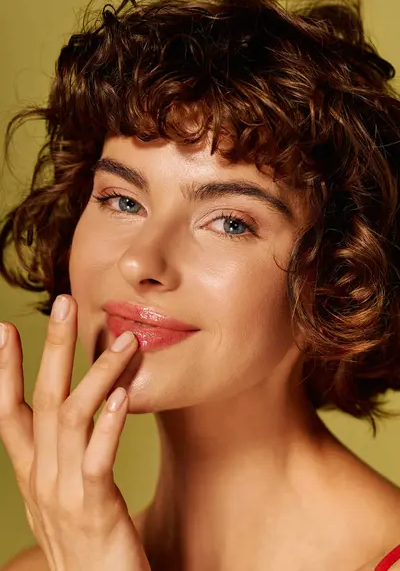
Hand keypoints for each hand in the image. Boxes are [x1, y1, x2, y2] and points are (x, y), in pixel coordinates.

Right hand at [0, 295, 150, 570]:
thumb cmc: (85, 540)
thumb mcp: (62, 494)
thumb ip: (60, 457)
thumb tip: (75, 414)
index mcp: (30, 472)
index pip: (8, 412)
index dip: (3, 370)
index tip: (3, 329)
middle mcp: (40, 478)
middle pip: (41, 401)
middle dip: (50, 349)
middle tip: (64, 303)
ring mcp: (64, 494)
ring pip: (72, 419)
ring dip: (97, 375)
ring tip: (124, 341)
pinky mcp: (95, 509)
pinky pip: (98, 458)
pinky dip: (109, 423)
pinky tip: (124, 395)